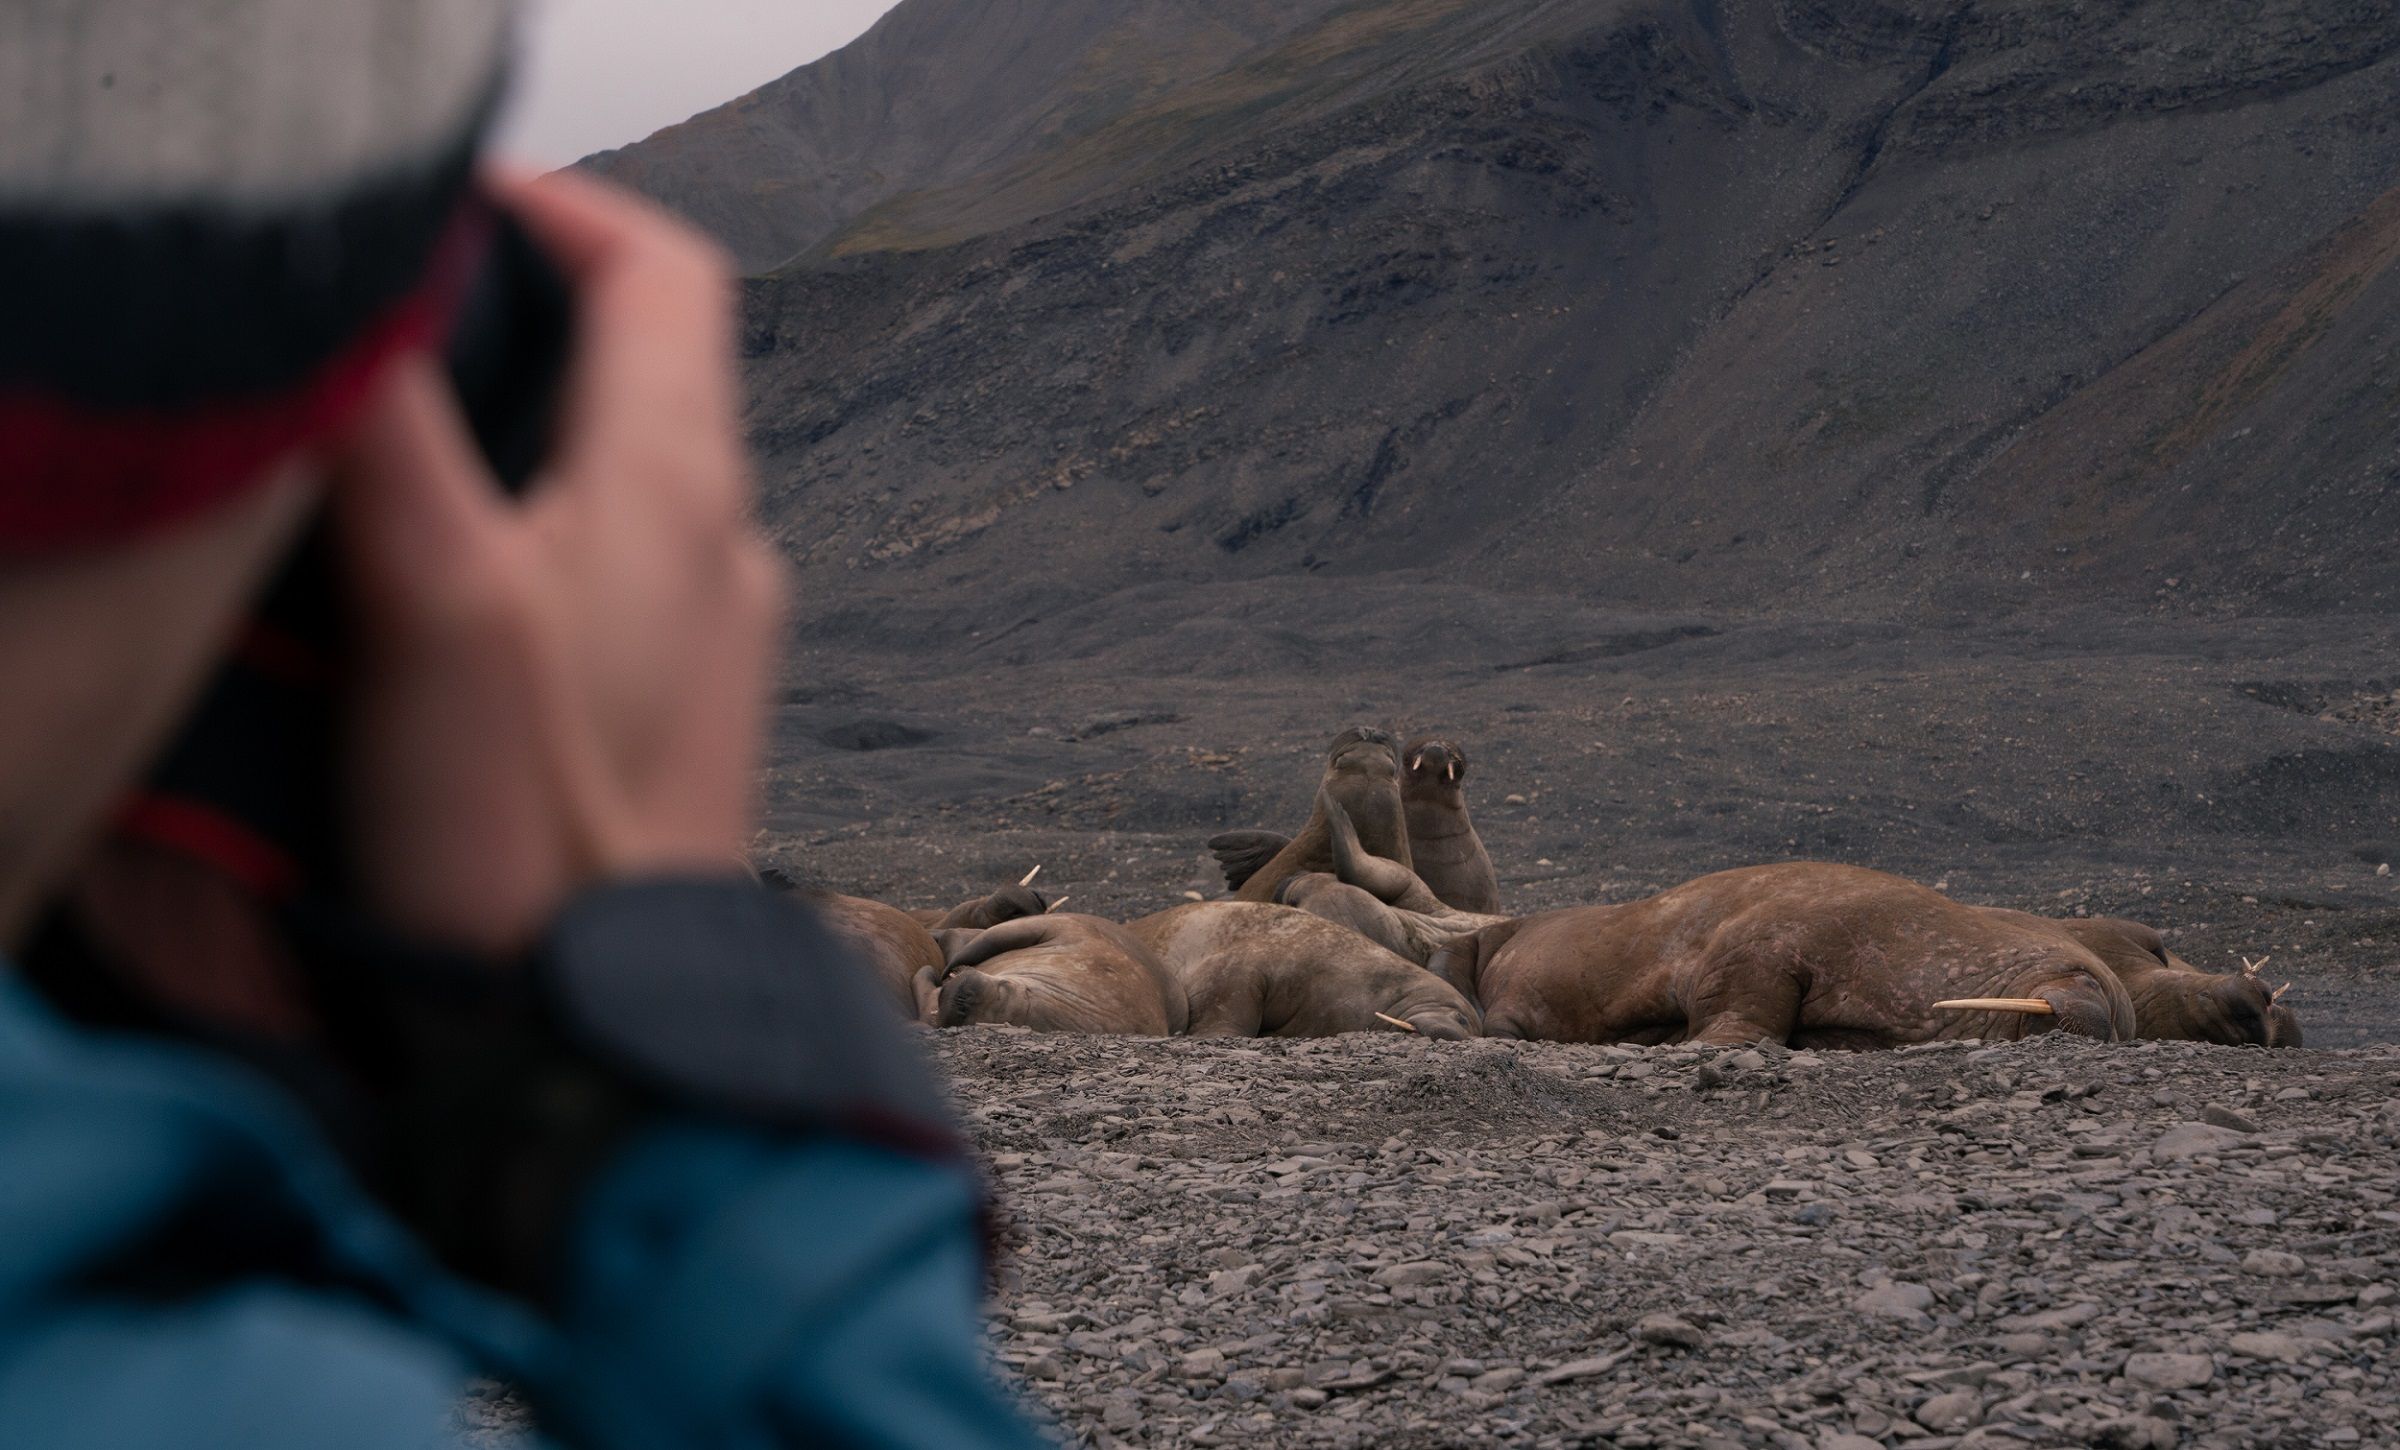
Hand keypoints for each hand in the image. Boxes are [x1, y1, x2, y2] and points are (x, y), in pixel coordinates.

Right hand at [327, 171, 785, 955]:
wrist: (601, 1037)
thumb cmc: (530, 839)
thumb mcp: (437, 604)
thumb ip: (390, 432)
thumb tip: (362, 295)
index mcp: (682, 489)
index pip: (662, 272)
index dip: (557, 210)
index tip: (444, 204)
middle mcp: (725, 545)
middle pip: (644, 360)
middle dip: (524, 312)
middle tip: (396, 316)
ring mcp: (713, 634)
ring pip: (627, 464)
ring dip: (526, 423)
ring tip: (399, 440)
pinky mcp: (679, 714)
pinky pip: (617, 566)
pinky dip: (538, 528)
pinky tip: (449, 585)